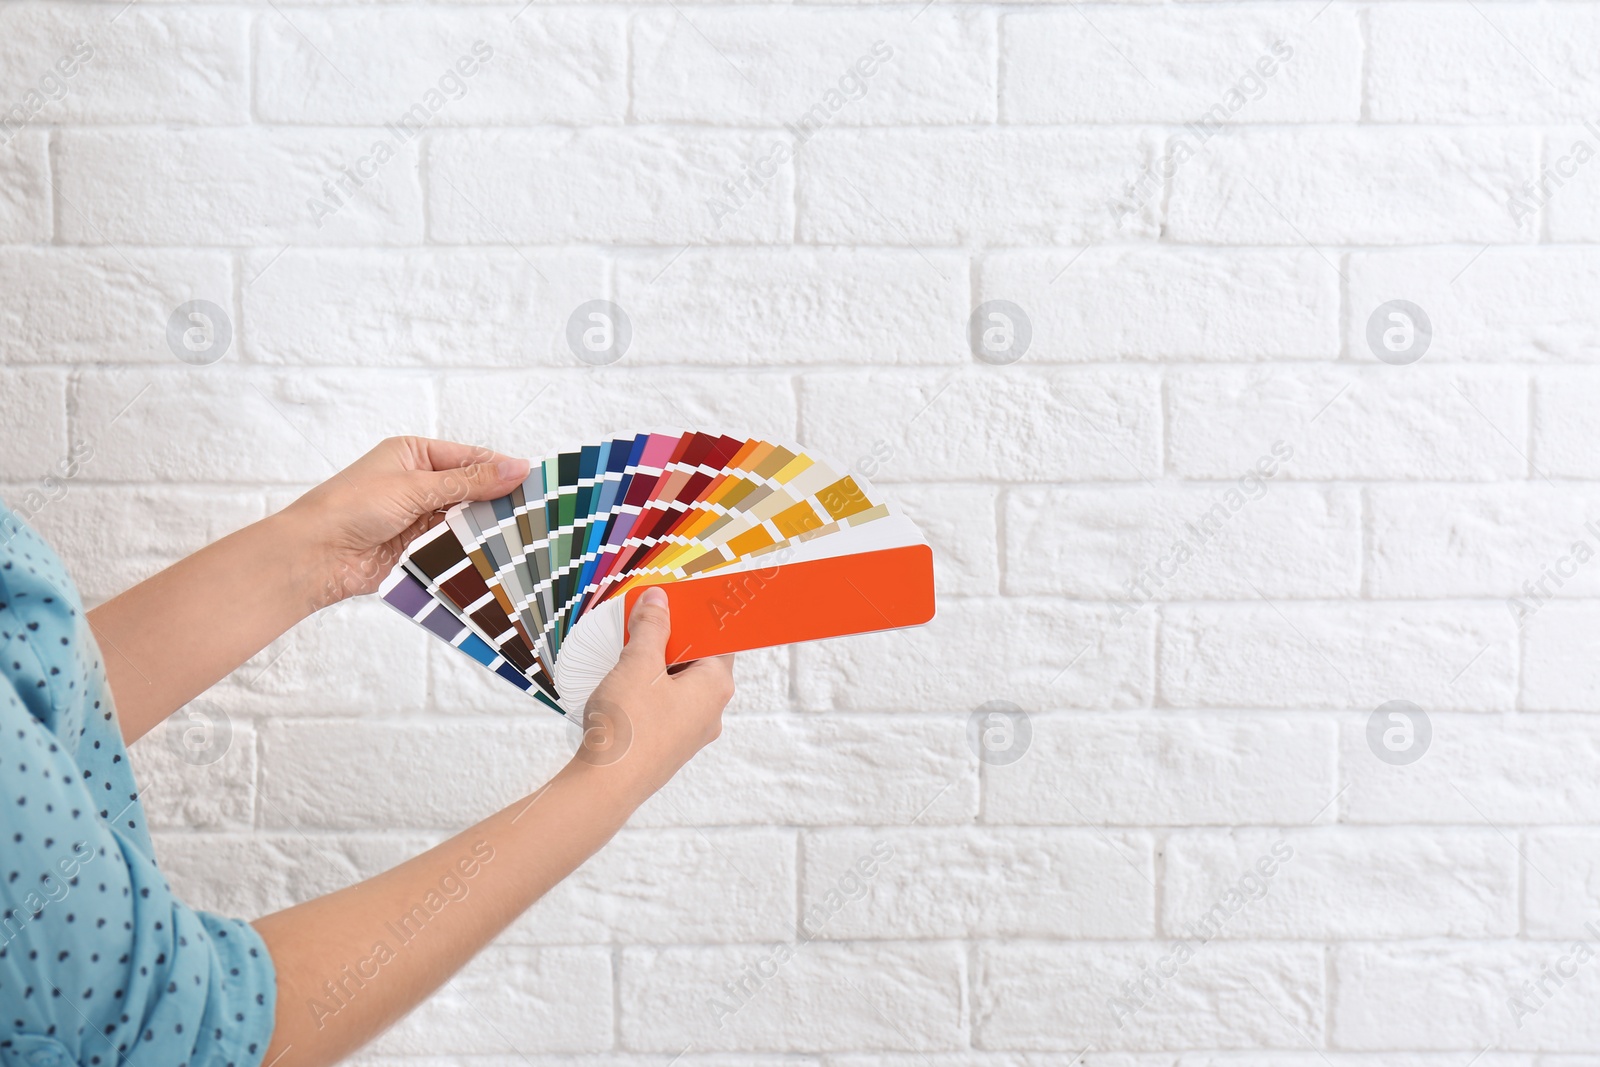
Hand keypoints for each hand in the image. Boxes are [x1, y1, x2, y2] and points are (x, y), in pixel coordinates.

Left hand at [281, 436, 529, 608]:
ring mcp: (419, 517)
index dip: (501, 469)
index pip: (470, 457)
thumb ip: (469, 481)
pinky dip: (471, 550)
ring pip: (465, 520)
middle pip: (471, 489)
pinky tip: (495, 555)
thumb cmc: (353, 507)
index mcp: (414, 454)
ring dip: (486, 528)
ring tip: (521, 536)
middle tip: (535, 512)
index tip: (534, 482)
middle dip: (498, 500)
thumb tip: (518, 467)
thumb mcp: (415, 486)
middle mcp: (418, 483)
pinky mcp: (418, 548)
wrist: (315, 557)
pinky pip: (454, 546)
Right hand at [572, 587, 733, 806]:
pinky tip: (621, 688)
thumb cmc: (628, 728)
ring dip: (655, 666)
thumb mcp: (638, 663)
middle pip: (698, 661)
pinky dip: (647, 691)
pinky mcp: (667, 747)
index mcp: (716, 687)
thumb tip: (659, 601)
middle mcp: (711, 711)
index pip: (720, 638)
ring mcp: (690, 733)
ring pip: (678, 686)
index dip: (698, 617)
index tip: (675, 603)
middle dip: (670, 640)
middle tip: (642, 624)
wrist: (604, 789)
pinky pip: (664, 708)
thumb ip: (652, 627)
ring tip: (626, 653)